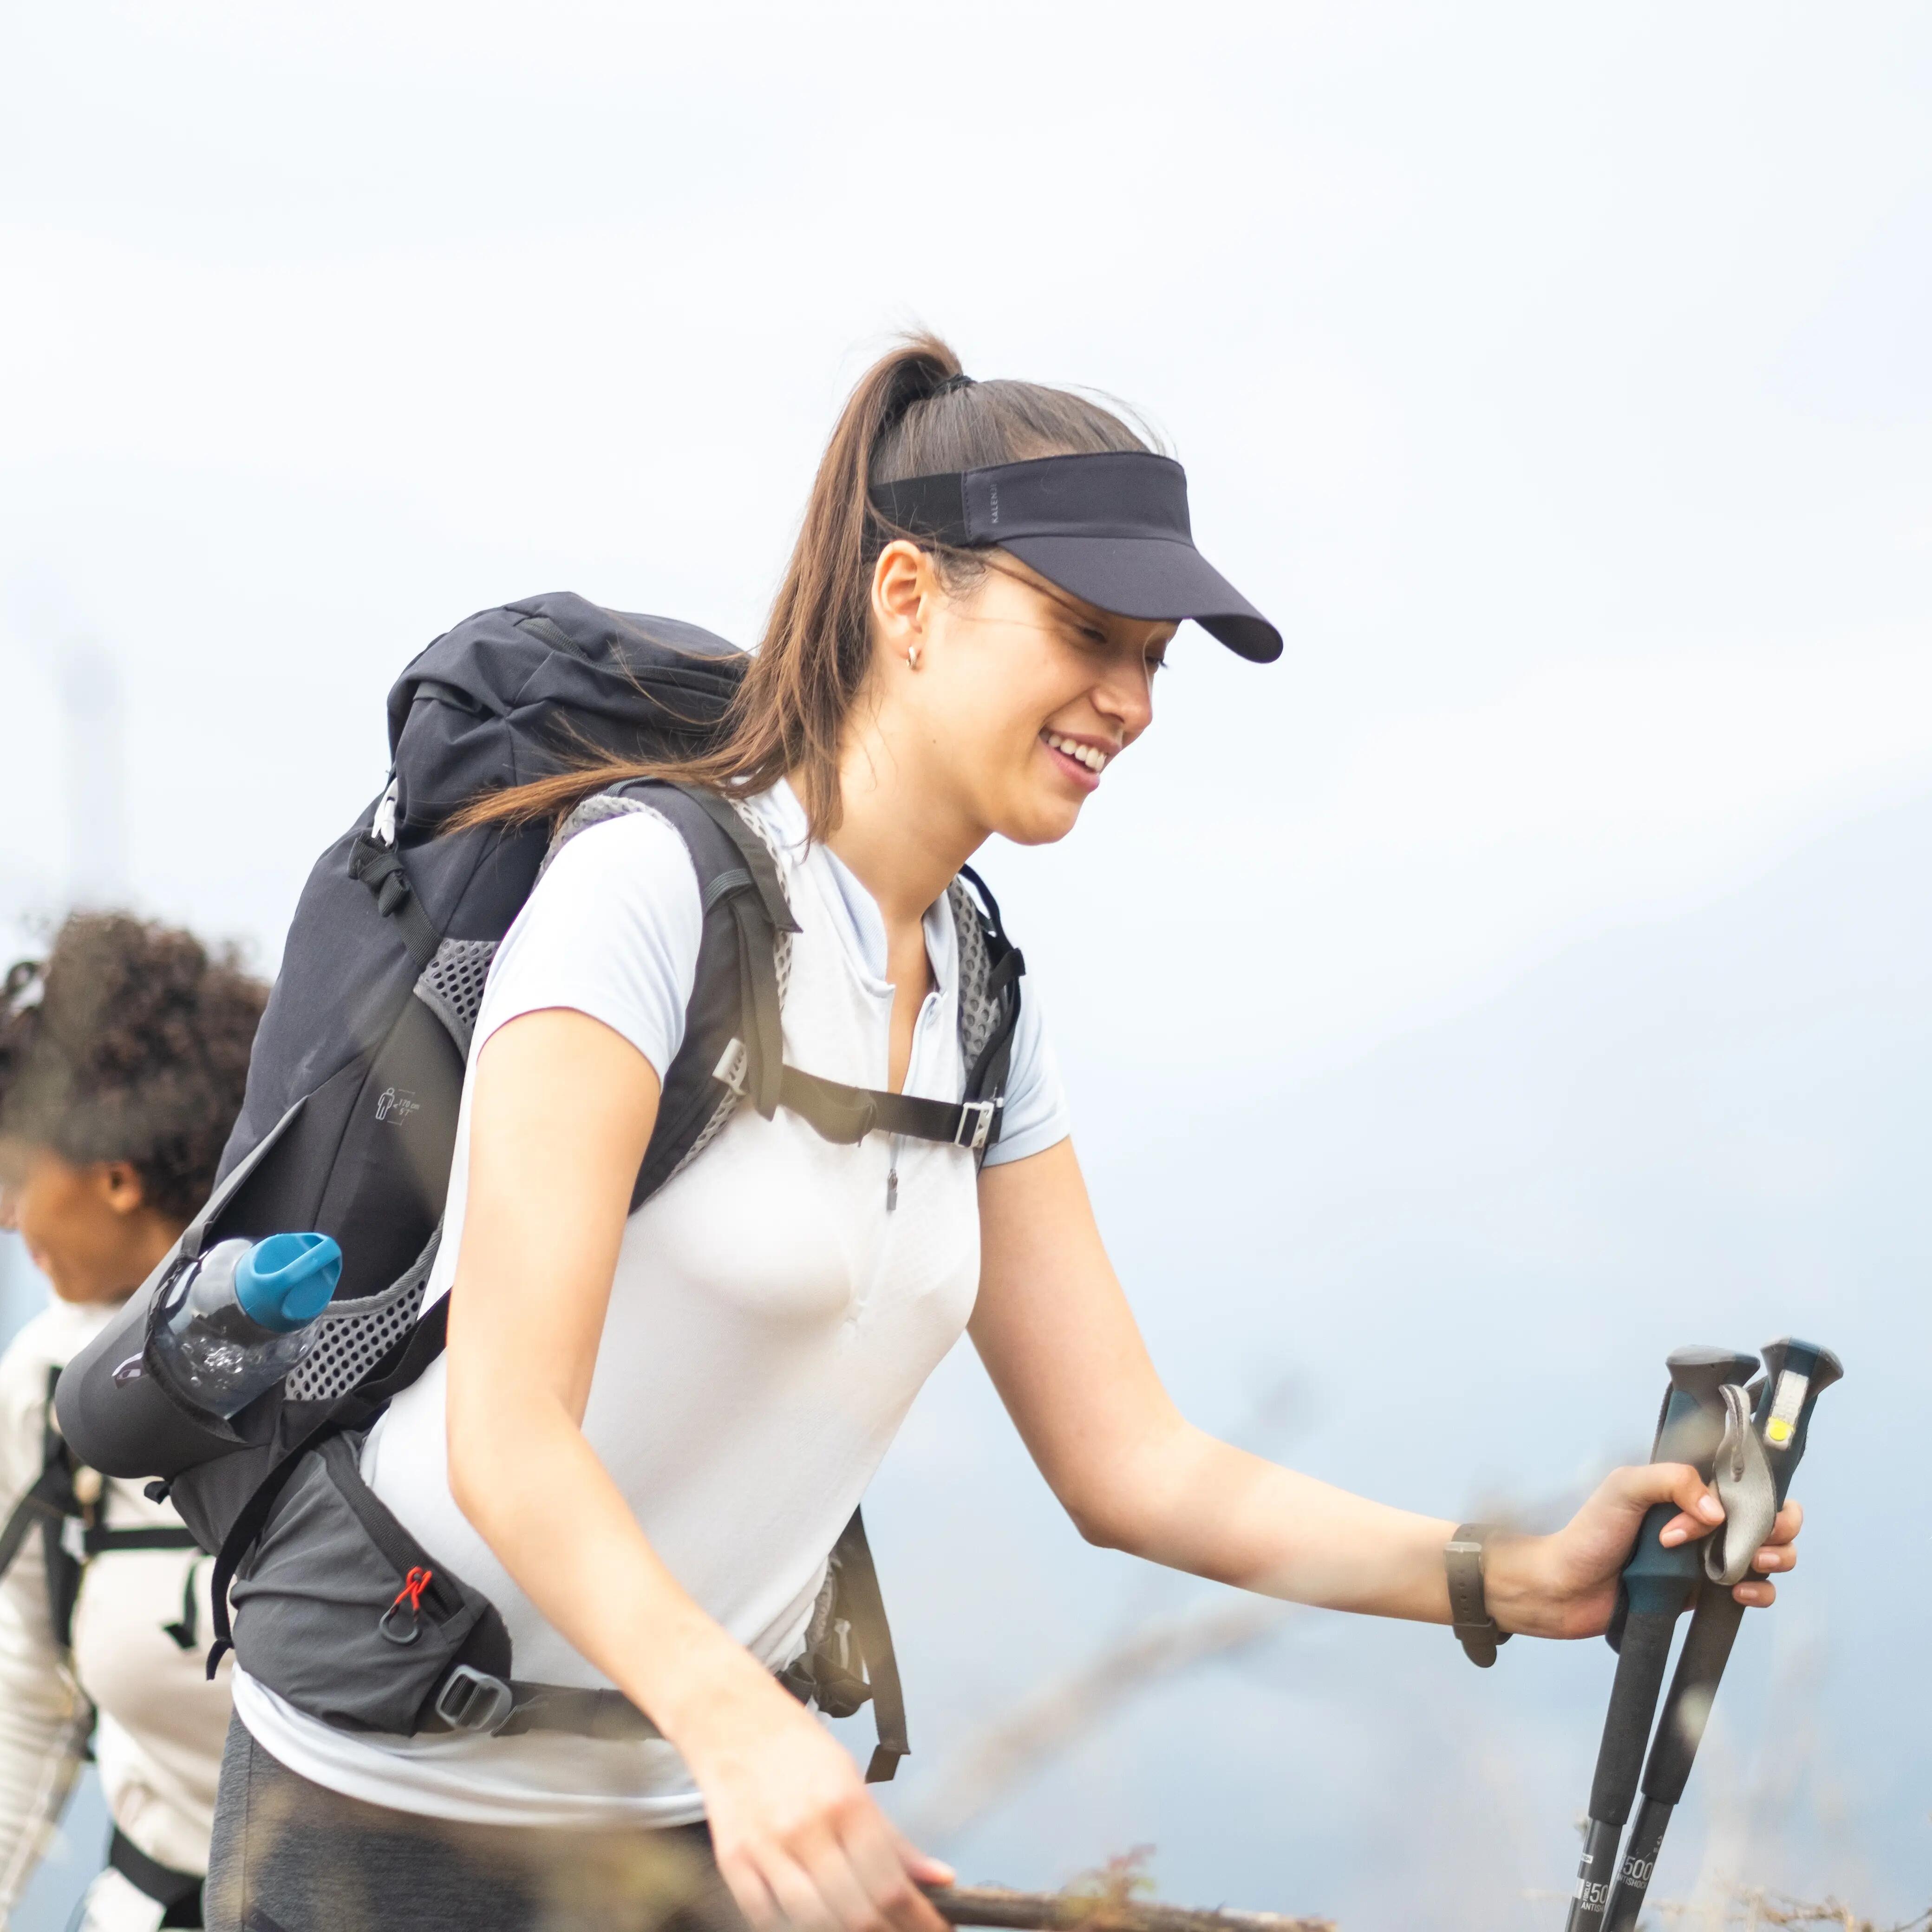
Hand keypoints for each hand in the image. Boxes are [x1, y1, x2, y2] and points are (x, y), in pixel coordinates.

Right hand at [677, 1668, 953, 1931]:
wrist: (733, 1721)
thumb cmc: (796, 1747)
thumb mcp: (853, 1779)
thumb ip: (893, 1837)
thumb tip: (938, 1877)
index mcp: (845, 1801)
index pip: (891, 1883)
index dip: (919, 1919)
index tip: (936, 1931)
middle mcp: (806, 1827)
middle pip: (856, 1912)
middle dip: (887, 1931)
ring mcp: (766, 1847)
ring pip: (813, 1922)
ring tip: (864, 1928)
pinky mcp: (733, 1861)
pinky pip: (766, 1917)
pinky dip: (792, 1927)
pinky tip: (813, 1921)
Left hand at [1482, 1464, 1802, 1639]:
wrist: (1566, 1590)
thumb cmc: (1589, 1534)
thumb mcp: (1624, 1488)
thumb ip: (1671, 1481)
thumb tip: (1719, 1510)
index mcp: (1684, 1491)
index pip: (1742, 1483)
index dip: (1755, 1493)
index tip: (1747, 1507)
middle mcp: (1702, 1521)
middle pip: (1766, 1517)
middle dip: (1778, 1526)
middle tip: (1756, 1541)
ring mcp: (1707, 1557)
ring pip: (1768, 1553)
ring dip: (1776, 1557)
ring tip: (1752, 1563)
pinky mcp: (1706, 1594)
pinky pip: (1752, 1590)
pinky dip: (1760, 1591)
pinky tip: (1742, 1592)